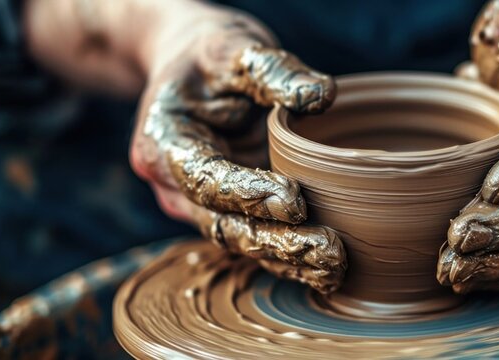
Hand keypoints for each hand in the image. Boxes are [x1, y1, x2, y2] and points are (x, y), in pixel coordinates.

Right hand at [128, 5, 344, 292]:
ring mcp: (197, 204)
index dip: (246, 194)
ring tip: (336, 266)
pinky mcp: (225, 211)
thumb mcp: (235, 47)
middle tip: (329, 249)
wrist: (195, 70)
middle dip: (275, 241)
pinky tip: (325, 269)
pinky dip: (287, 257)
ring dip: (286, 258)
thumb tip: (321, 96)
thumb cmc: (213, 56)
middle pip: (221, 223)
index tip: (296, 200)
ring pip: (238, 241)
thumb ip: (272, 70)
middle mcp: (173, 184)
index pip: (204, 177)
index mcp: (163, 142)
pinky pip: (253, 239)